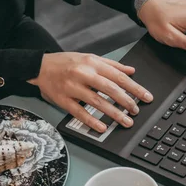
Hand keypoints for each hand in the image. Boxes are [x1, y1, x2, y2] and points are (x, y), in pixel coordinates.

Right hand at [30, 52, 152, 132]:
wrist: (39, 66)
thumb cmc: (66, 62)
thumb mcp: (90, 58)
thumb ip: (112, 65)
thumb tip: (131, 71)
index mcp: (93, 63)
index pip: (118, 77)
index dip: (135, 88)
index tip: (146, 97)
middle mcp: (84, 74)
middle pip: (110, 89)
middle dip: (127, 101)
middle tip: (137, 111)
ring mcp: (73, 88)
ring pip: (97, 102)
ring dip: (114, 113)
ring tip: (126, 121)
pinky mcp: (63, 100)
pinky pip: (79, 112)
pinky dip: (91, 121)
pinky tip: (102, 127)